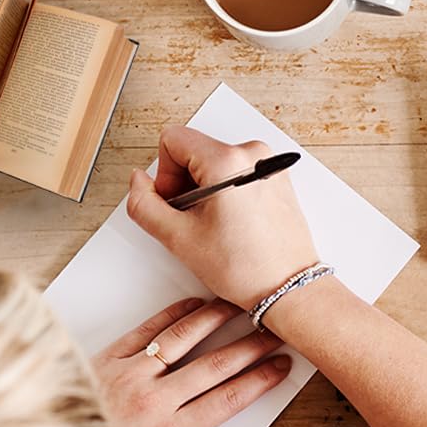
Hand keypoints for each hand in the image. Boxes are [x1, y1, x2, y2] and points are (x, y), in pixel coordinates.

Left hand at [92, 297, 292, 426]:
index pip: (227, 401)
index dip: (260, 381)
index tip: (281, 368)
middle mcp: (152, 400)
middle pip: (215, 366)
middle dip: (251, 347)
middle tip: (275, 334)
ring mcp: (129, 374)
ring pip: (184, 339)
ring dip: (219, 320)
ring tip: (243, 308)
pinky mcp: (107, 357)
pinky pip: (149, 329)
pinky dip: (176, 314)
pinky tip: (197, 305)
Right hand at [125, 127, 319, 311]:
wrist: (288, 287)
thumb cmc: (247, 268)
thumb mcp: (179, 239)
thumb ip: (144, 204)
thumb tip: (138, 182)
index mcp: (229, 161)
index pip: (173, 140)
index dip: (164, 174)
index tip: (176, 203)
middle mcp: (254, 154)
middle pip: (195, 150)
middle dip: (184, 183)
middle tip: (194, 219)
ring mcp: (270, 164)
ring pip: (215, 162)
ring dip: (205, 190)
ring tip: (216, 224)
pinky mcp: (277, 177)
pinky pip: (238, 172)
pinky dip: (227, 192)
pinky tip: (233, 222)